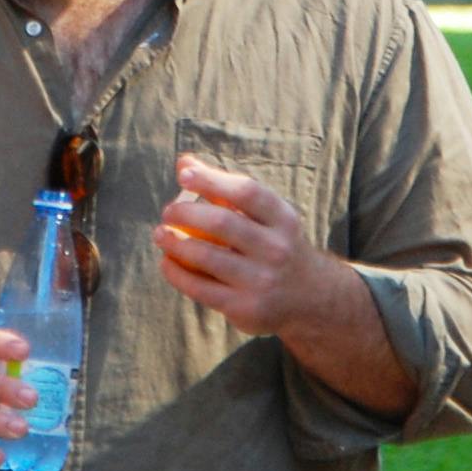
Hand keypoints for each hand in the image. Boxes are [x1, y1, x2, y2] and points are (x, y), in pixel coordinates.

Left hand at [152, 154, 336, 336]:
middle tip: (167, 211)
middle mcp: (277, 249)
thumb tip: (183, 162)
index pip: (247, 192)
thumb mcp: (266, 217)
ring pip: (207, 257)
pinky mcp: (245, 308)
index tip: (183, 175)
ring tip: (159, 234)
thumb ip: (225, 189)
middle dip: (186, 213)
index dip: (212, 180)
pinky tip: (166, 262)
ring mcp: (262, 281)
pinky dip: (177, 273)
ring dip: (175, 243)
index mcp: (283, 219)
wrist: (311, 299)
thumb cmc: (276, 245)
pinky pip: (201, 288)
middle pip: (223, 223)